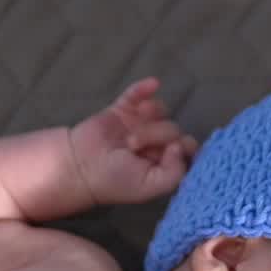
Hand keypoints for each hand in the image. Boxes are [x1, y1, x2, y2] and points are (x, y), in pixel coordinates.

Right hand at [68, 78, 197, 208]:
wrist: (82, 166)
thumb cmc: (115, 181)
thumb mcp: (150, 186)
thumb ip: (174, 173)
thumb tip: (181, 145)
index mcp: (164, 163)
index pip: (188, 149)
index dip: (185, 147)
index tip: (172, 150)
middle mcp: (155, 142)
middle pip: (174, 128)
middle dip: (157, 136)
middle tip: (134, 147)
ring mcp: (140, 123)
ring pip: (161, 110)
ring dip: (148, 120)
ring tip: (129, 135)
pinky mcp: (125, 109)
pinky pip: (140, 93)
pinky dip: (146, 87)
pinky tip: (152, 85)